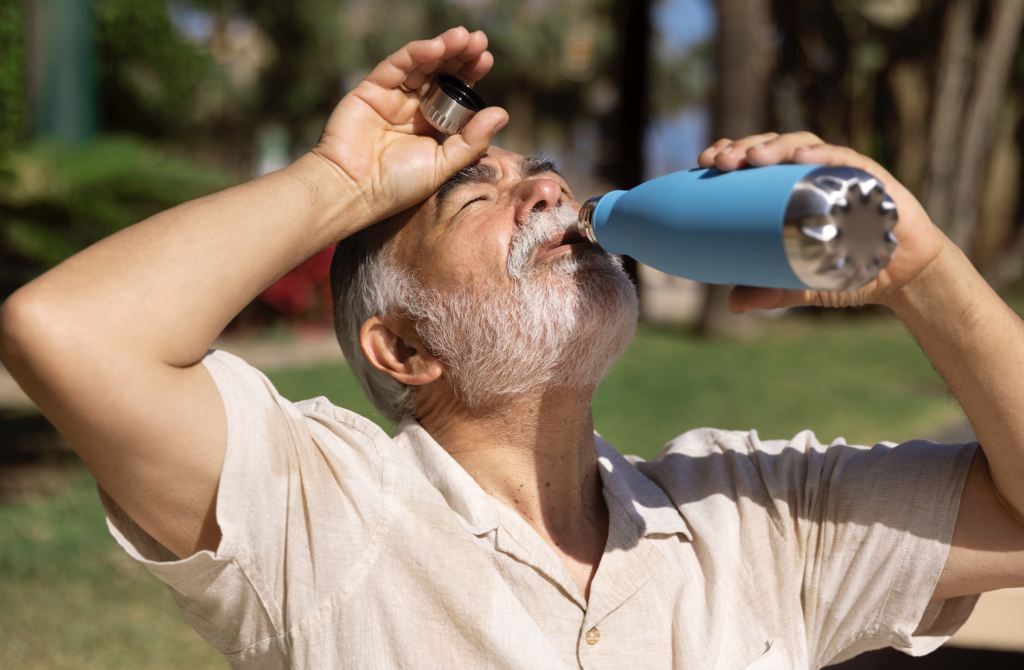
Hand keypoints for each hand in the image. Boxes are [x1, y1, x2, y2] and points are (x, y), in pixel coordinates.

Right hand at [312, 27, 509, 225]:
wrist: (354, 191)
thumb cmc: (398, 186)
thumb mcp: (443, 165)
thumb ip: (471, 140)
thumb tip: (502, 113)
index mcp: (431, 126)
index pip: (454, 93)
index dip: (469, 74)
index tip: (486, 59)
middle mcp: (413, 108)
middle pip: (440, 74)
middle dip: (460, 56)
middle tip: (479, 41)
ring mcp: (392, 97)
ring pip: (421, 65)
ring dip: (442, 48)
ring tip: (464, 37)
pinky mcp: (371, 90)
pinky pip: (396, 66)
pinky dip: (416, 53)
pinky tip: (435, 46)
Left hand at [696, 132, 949, 312]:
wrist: (905, 277)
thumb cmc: (851, 270)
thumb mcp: (803, 283)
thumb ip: (771, 291)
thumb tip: (732, 304)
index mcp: (791, 190)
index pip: (755, 162)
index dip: (730, 153)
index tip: (703, 161)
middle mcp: (813, 174)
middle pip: (772, 147)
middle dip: (743, 147)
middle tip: (719, 161)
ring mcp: (842, 172)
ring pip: (803, 145)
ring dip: (776, 146)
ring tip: (753, 157)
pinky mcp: (872, 177)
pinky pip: (845, 159)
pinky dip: (822, 155)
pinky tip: (802, 157)